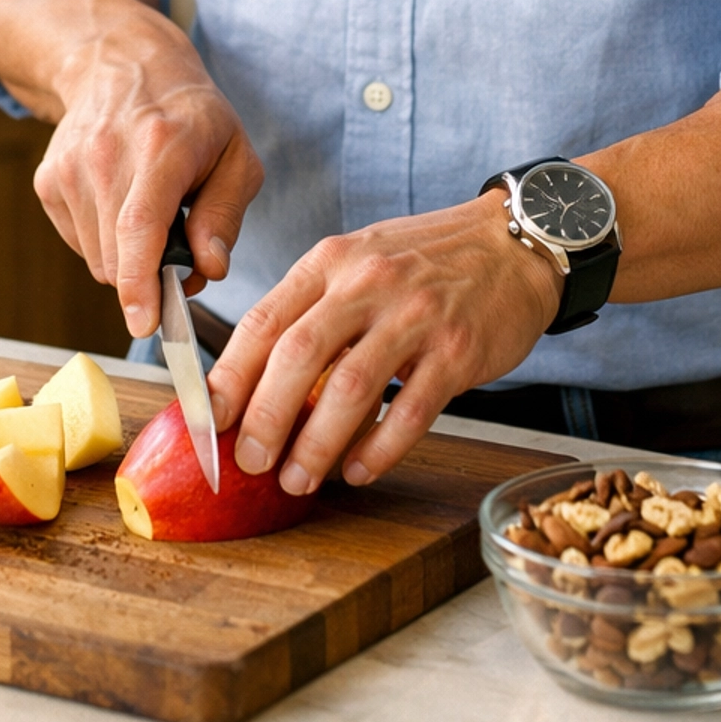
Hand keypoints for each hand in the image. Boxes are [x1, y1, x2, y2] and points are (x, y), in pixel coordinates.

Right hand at [34, 11, 264, 337]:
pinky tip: (122, 204)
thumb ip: (226, 216)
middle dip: (153, 276)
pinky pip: (80, 245)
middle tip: (183, 250)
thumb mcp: (236, 155)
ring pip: (99, 260)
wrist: (122, 65)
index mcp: (162, 145)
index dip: (140, 282)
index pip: (141, 225)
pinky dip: (106, 243)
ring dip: (129, 259)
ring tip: (152, 214)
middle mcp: (107, 155)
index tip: (144, 324)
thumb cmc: (191, 116)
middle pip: (119, 257)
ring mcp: (70, 168)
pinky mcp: (48, 181)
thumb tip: (209, 269)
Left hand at [205, 196, 561, 493]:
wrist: (513, 242)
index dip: (230, 374)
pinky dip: (378, 449)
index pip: (264, 319)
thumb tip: (256, 380)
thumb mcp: (358, 260)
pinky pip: (410, 410)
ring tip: (297, 479)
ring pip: (350, 389)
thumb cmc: (425, 260)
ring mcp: (415, 316)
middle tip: (248, 462)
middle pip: (298, 355)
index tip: (207, 419)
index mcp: (331, 261)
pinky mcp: (458, 350)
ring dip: (315, 444)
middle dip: (265, 417)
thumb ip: (312, 309)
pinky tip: (357, 471)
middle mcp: (368, 282)